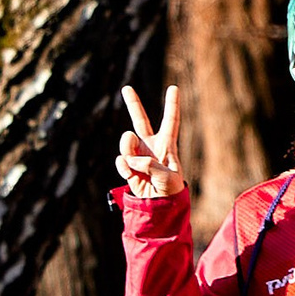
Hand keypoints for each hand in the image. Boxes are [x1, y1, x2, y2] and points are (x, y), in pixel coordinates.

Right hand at [116, 84, 185, 198]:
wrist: (159, 208)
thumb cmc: (170, 193)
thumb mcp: (168, 178)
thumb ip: (151, 165)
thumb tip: (132, 159)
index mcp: (167, 145)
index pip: (171, 121)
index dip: (172, 105)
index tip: (173, 88)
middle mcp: (151, 146)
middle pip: (140, 120)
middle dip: (133, 104)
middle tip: (126, 88)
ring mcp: (138, 155)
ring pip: (126, 142)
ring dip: (129, 151)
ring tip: (138, 167)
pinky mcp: (128, 166)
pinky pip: (120, 159)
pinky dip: (124, 167)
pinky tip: (130, 175)